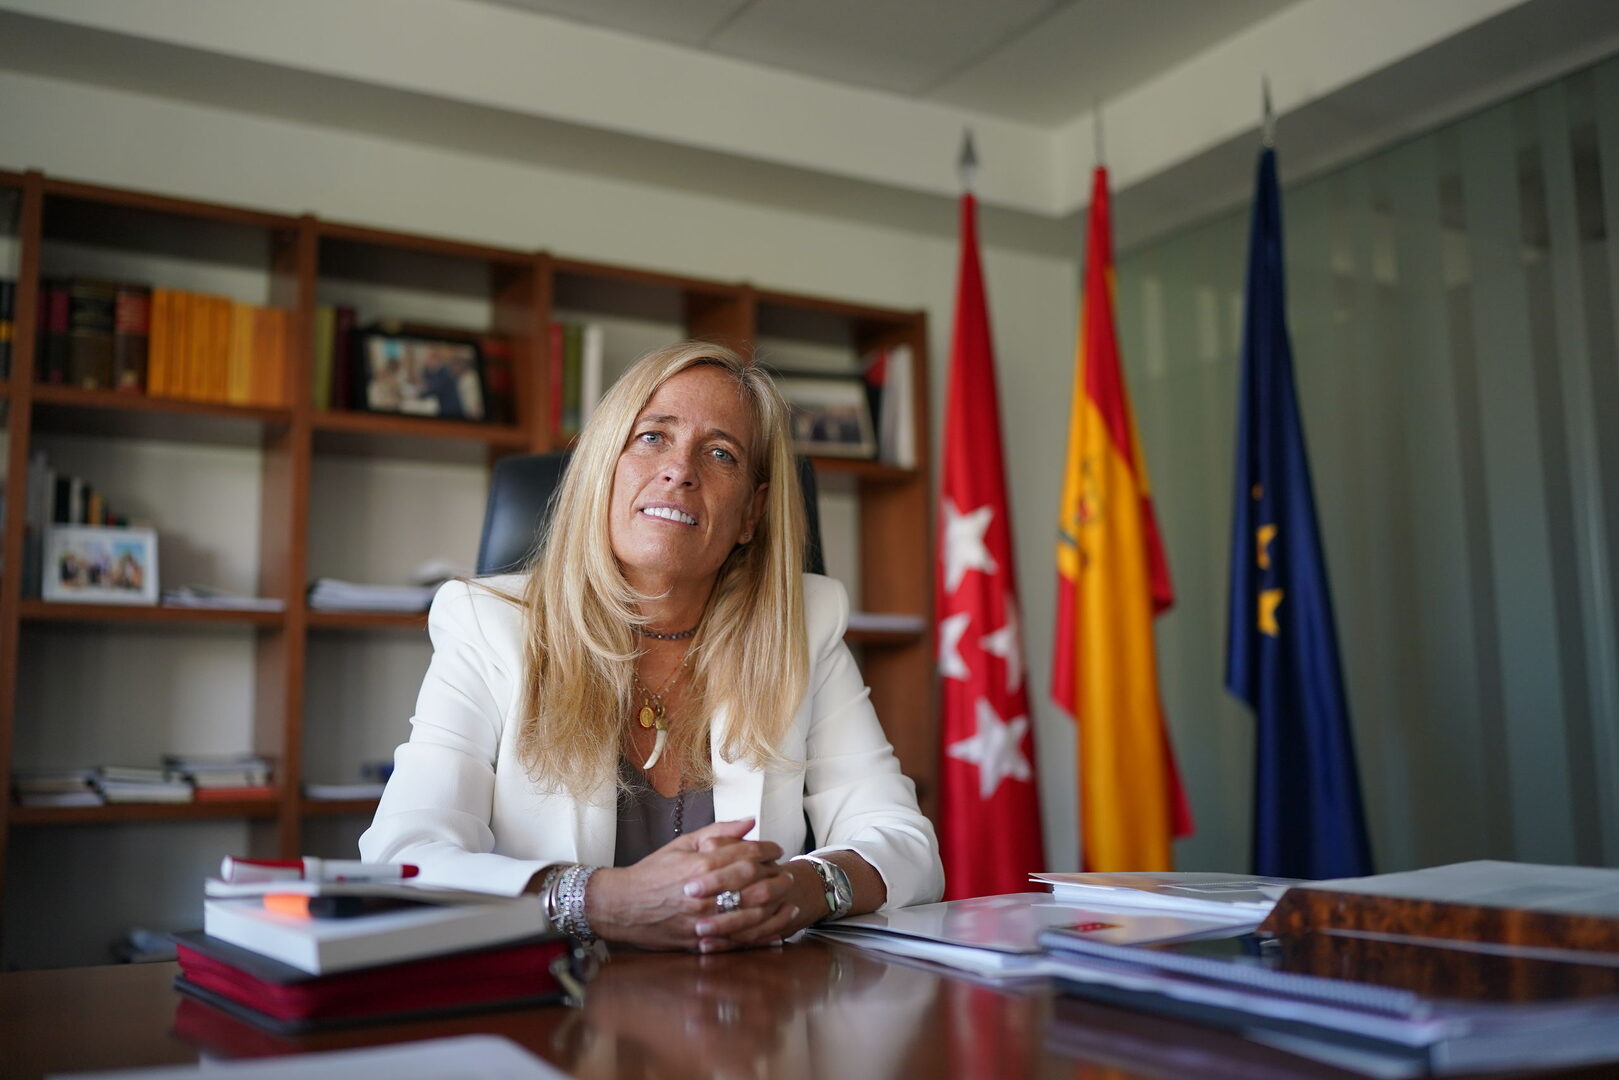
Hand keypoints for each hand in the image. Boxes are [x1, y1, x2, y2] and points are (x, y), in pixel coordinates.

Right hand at [585, 818, 791, 950]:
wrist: (621, 906)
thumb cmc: (652, 872)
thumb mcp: (683, 844)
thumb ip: (718, 832)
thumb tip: (750, 822)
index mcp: (700, 866)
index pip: (746, 855)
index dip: (767, 850)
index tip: (776, 849)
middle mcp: (704, 893)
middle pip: (754, 885)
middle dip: (776, 878)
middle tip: (787, 873)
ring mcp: (702, 920)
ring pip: (751, 915)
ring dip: (775, 908)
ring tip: (788, 900)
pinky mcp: (700, 941)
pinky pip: (738, 941)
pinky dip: (761, 937)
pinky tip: (776, 931)